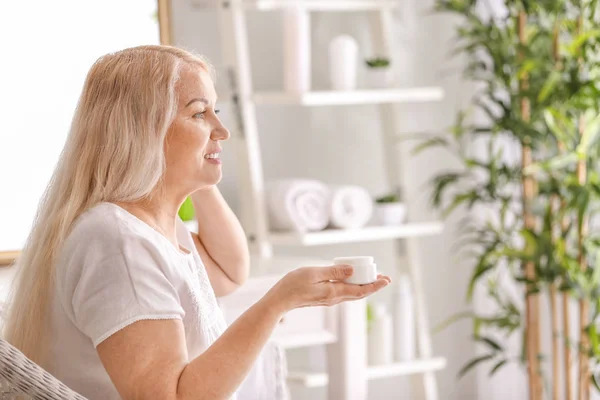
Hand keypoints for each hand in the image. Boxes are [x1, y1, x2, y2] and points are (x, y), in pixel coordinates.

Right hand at [265, 265, 390, 312]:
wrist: (280, 300)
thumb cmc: (293, 285)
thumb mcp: (314, 273)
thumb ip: (333, 272)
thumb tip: (352, 270)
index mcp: (334, 292)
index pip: (360, 290)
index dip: (375, 285)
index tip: (386, 280)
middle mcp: (334, 298)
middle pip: (359, 293)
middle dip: (373, 286)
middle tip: (385, 278)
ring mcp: (329, 300)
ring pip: (352, 294)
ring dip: (364, 286)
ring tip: (373, 279)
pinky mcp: (324, 298)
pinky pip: (344, 293)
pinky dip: (353, 287)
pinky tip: (353, 280)